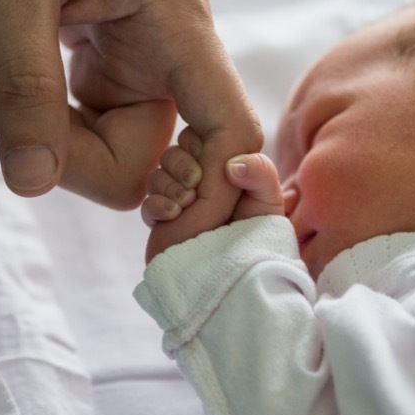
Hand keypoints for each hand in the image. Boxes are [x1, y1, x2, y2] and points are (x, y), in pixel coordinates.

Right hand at [144, 127, 283, 260]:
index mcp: (221, 167)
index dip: (202, 146)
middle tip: (197, 185)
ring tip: (187, 204)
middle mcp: (198, 181)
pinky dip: (157, 205)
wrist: (233, 277)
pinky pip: (147, 202)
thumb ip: (260, 171)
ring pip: (157, 174)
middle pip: (174, 152)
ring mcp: (177, 201)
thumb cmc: (257, 238)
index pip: (198, 137)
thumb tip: (231, 164)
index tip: (219, 167)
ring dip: (169, 185)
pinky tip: (173, 213)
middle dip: (182, 165)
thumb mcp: (267, 201)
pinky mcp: (162, 222)